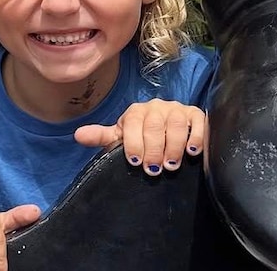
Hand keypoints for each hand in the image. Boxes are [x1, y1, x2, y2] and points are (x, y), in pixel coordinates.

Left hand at [75, 100, 205, 175]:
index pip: (132, 123)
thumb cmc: (141, 138)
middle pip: (155, 125)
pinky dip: (195, 137)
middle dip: (153, 149)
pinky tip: (192, 152)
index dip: (133, 143)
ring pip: (176, 124)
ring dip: (173, 146)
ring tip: (171, 165)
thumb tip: (78, 135)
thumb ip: (102, 136)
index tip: (135, 162)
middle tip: (154, 169)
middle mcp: (156, 107)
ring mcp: (177, 109)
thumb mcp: (121, 137)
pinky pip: (198, 122)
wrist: (168, 129)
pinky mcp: (196, 115)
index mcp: (135, 112)